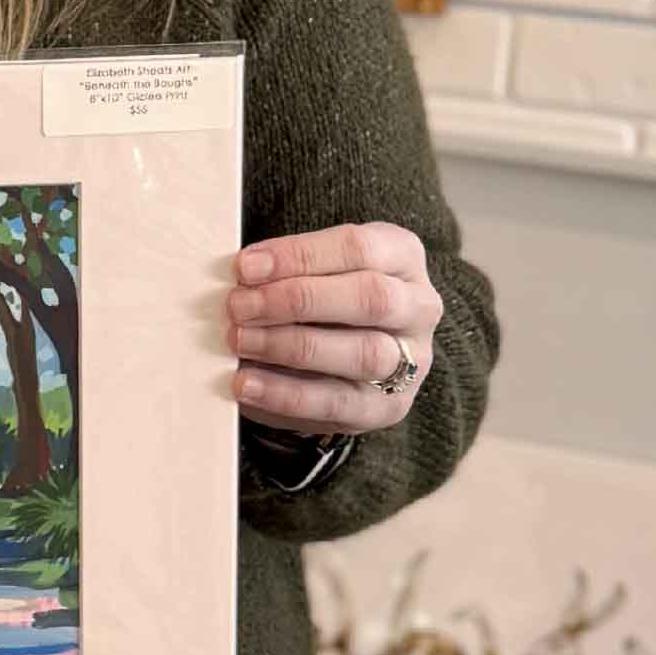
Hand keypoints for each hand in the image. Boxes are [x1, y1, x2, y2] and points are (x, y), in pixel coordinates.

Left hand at [226, 223, 439, 436]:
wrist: (347, 354)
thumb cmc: (321, 296)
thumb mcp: (312, 269)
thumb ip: (284, 270)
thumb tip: (236, 281)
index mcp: (402, 255)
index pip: (358, 247)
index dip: (299, 256)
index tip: (245, 267)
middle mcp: (419, 307)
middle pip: (370, 298)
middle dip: (296, 301)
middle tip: (238, 306)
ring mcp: (412, 361)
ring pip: (364, 353)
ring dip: (291, 346)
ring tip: (239, 342)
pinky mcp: (389, 407)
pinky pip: (340, 403)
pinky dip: (286, 394)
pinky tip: (246, 383)